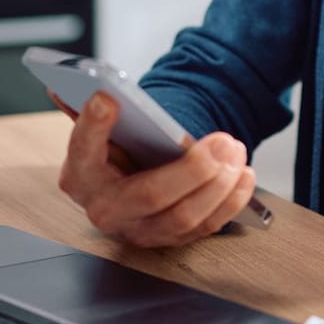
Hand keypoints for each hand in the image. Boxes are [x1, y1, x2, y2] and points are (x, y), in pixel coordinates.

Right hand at [54, 92, 255, 247]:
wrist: (131, 178)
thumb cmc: (117, 147)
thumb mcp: (105, 127)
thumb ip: (98, 110)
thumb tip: (92, 84)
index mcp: (80, 174)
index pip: (83, 151)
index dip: (92, 126)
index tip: (107, 98)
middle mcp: (105, 208)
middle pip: (149, 194)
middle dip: (191, 169)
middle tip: (220, 142)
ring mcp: (138, 229)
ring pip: (183, 216)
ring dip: (218, 184)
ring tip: (234, 151)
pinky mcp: (169, 239)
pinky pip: (205, 226)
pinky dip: (230, 200)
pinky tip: (243, 174)